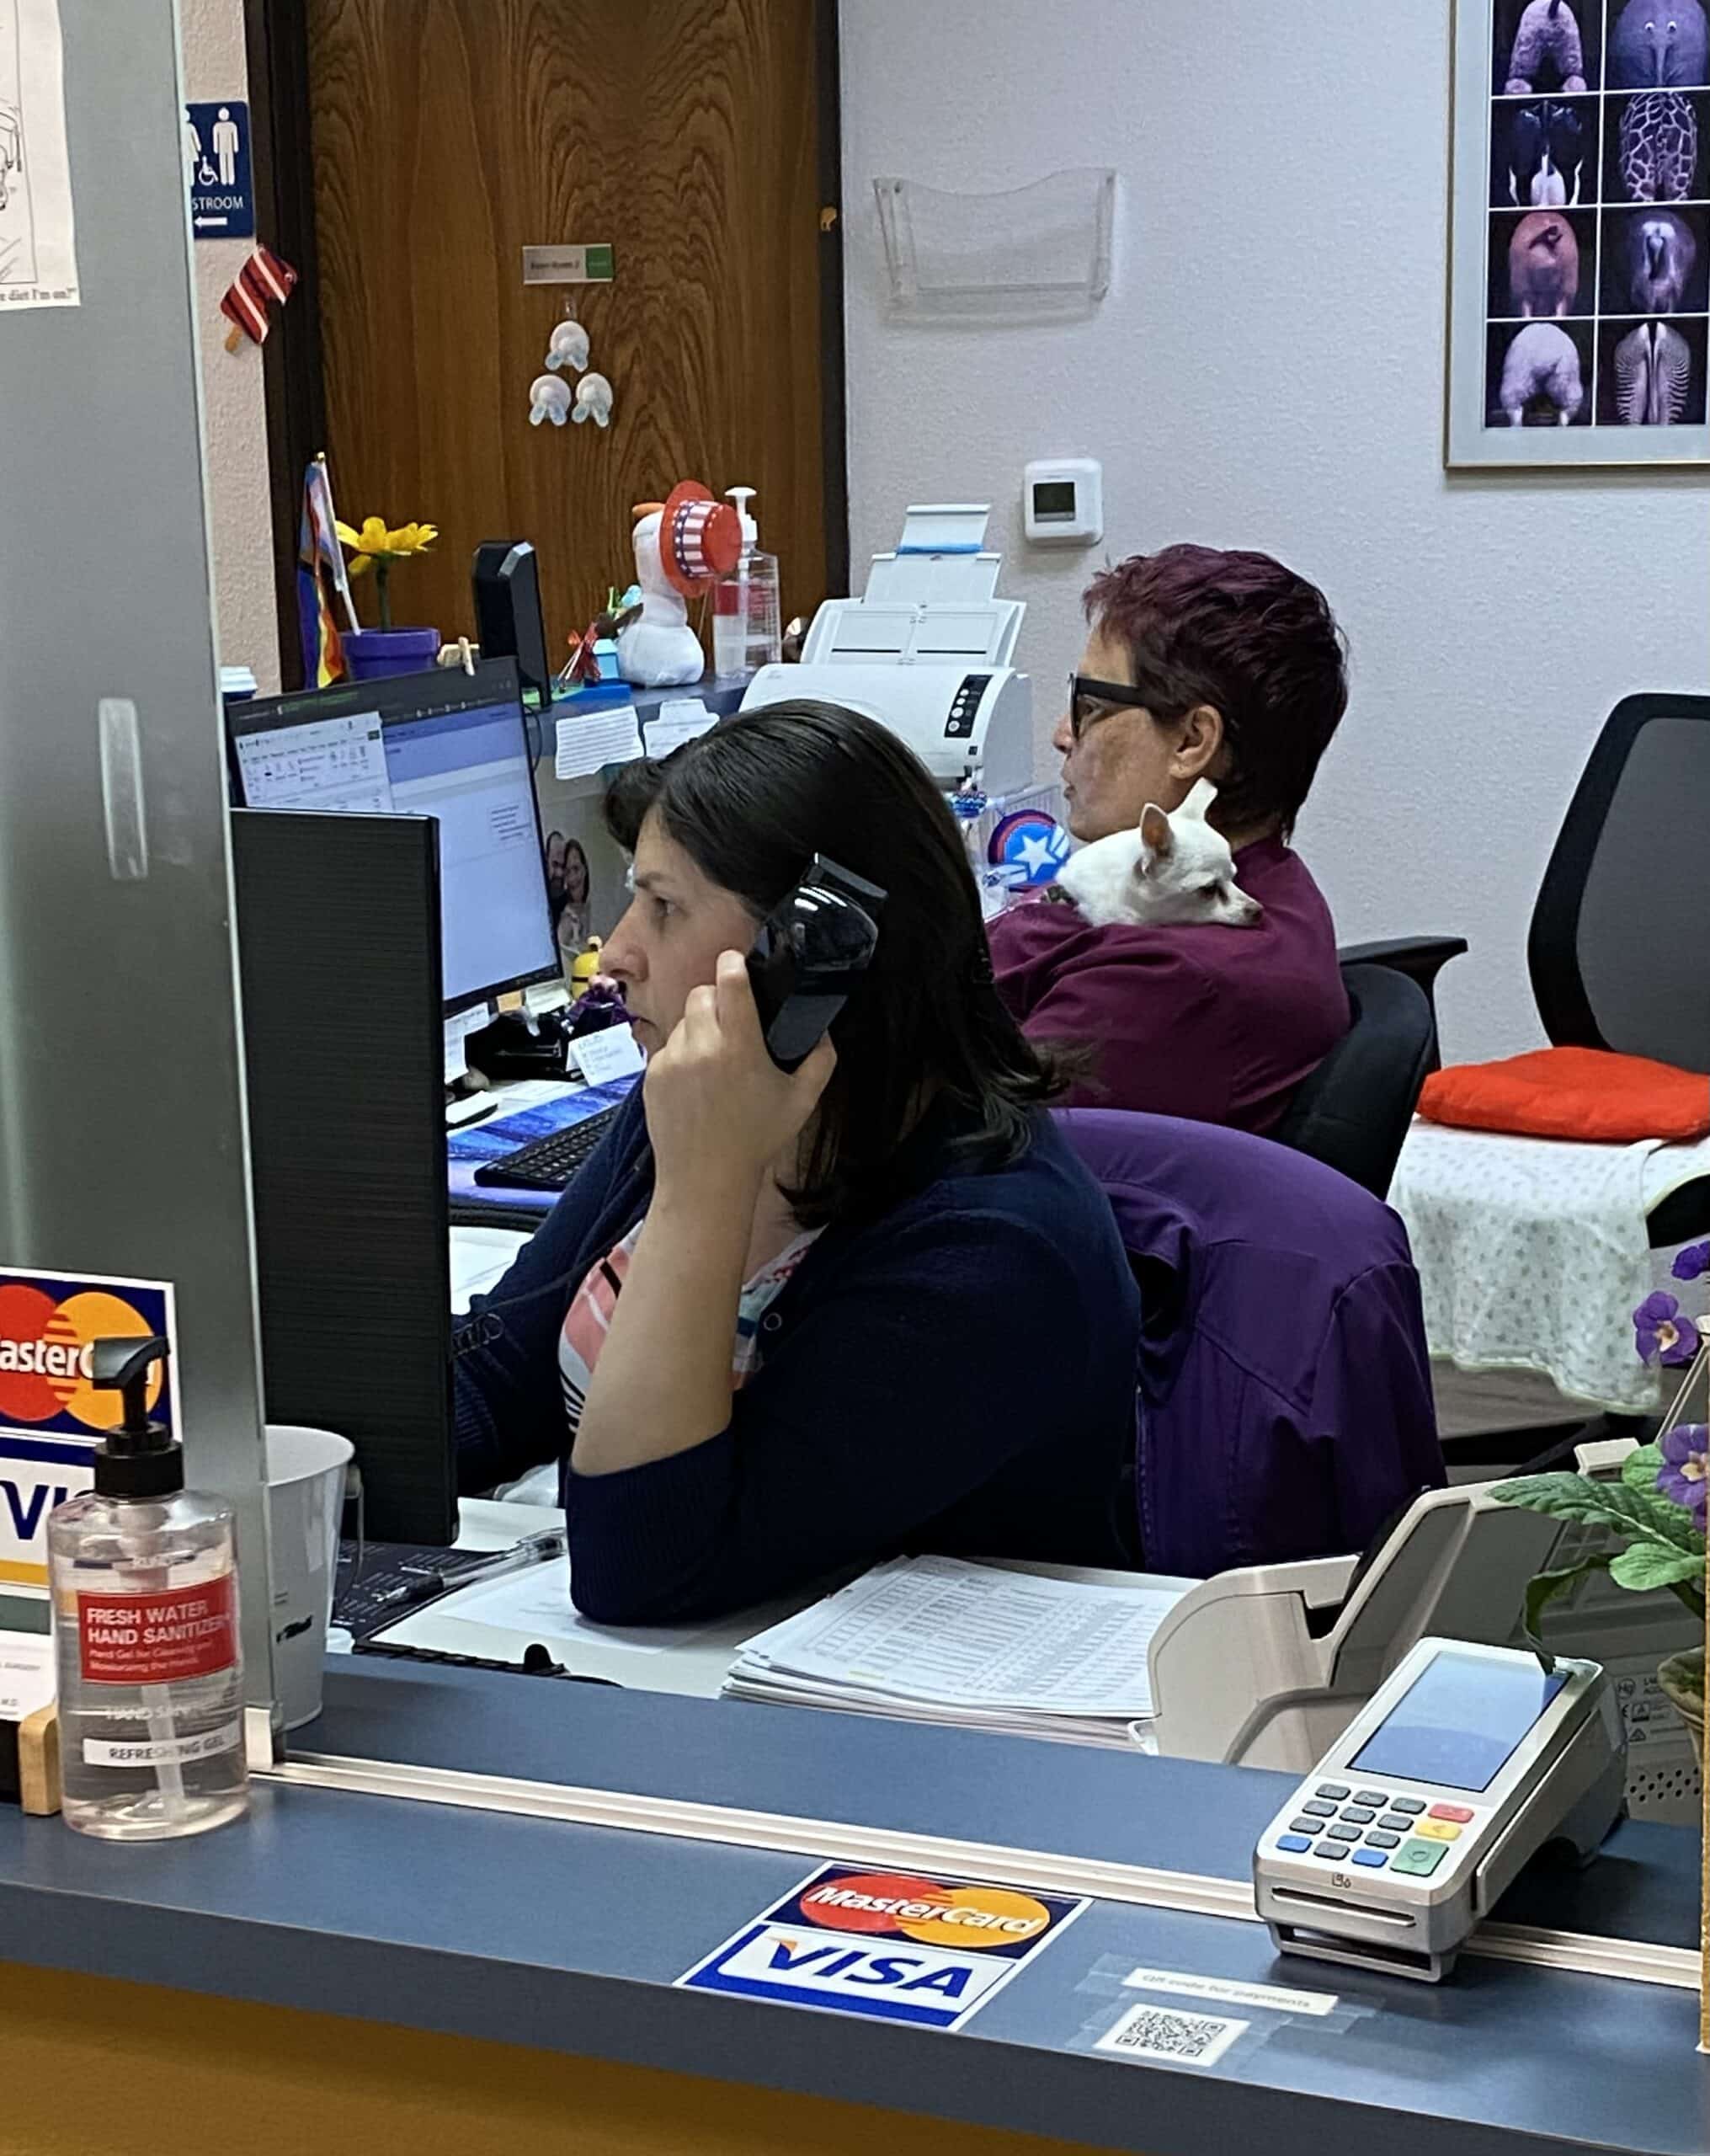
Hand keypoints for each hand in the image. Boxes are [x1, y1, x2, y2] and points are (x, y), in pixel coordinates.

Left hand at [643, 950, 835, 1198]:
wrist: (704, 1178)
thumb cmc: (755, 1140)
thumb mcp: (801, 1102)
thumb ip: (820, 1061)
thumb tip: (822, 1032)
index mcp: (739, 1047)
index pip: (730, 982)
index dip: (733, 963)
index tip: (736, 961)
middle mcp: (701, 1047)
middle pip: (702, 994)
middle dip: (717, 998)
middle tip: (732, 1021)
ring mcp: (672, 1060)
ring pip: (684, 1020)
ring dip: (699, 1026)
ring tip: (716, 1058)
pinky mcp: (652, 1075)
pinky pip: (668, 1047)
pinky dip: (682, 1053)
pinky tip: (698, 1081)